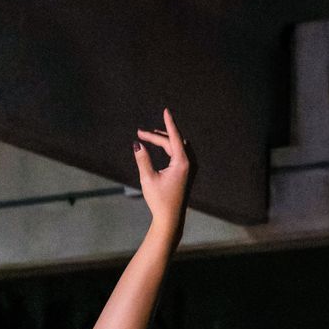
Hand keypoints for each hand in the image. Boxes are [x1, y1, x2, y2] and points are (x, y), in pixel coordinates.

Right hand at [133, 107, 192, 230]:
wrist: (170, 219)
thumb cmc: (159, 200)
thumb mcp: (147, 178)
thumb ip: (142, 159)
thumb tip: (137, 144)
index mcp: (182, 162)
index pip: (175, 136)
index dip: (169, 123)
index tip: (166, 110)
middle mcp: (190, 163)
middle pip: (174, 141)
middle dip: (157, 135)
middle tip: (140, 133)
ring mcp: (191, 168)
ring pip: (178, 146)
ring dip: (164, 140)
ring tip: (149, 136)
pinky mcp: (188, 172)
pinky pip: (180, 153)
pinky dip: (170, 147)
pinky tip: (161, 147)